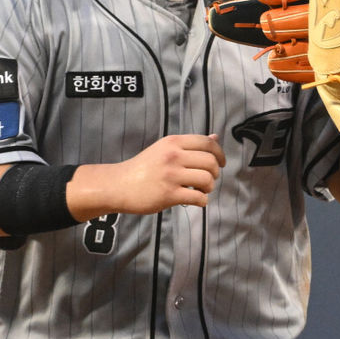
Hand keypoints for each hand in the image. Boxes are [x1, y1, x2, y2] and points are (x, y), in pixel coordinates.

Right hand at [68, 134, 226, 219]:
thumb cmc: (144, 168)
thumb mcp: (164, 148)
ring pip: (207, 180)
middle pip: (211, 162)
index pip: (208, 143)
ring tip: (200, 190)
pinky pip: (199, 198)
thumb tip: (216, 137)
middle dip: (215, 173)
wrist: (118, 185)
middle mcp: (172, 156)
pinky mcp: (168, 195)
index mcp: (173, 142)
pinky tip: (196, 200)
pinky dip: (202, 201)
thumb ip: (190, 144)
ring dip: (209, 188)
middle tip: (207, 180)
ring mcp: (171, 176)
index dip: (220, 154)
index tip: (221, 163)